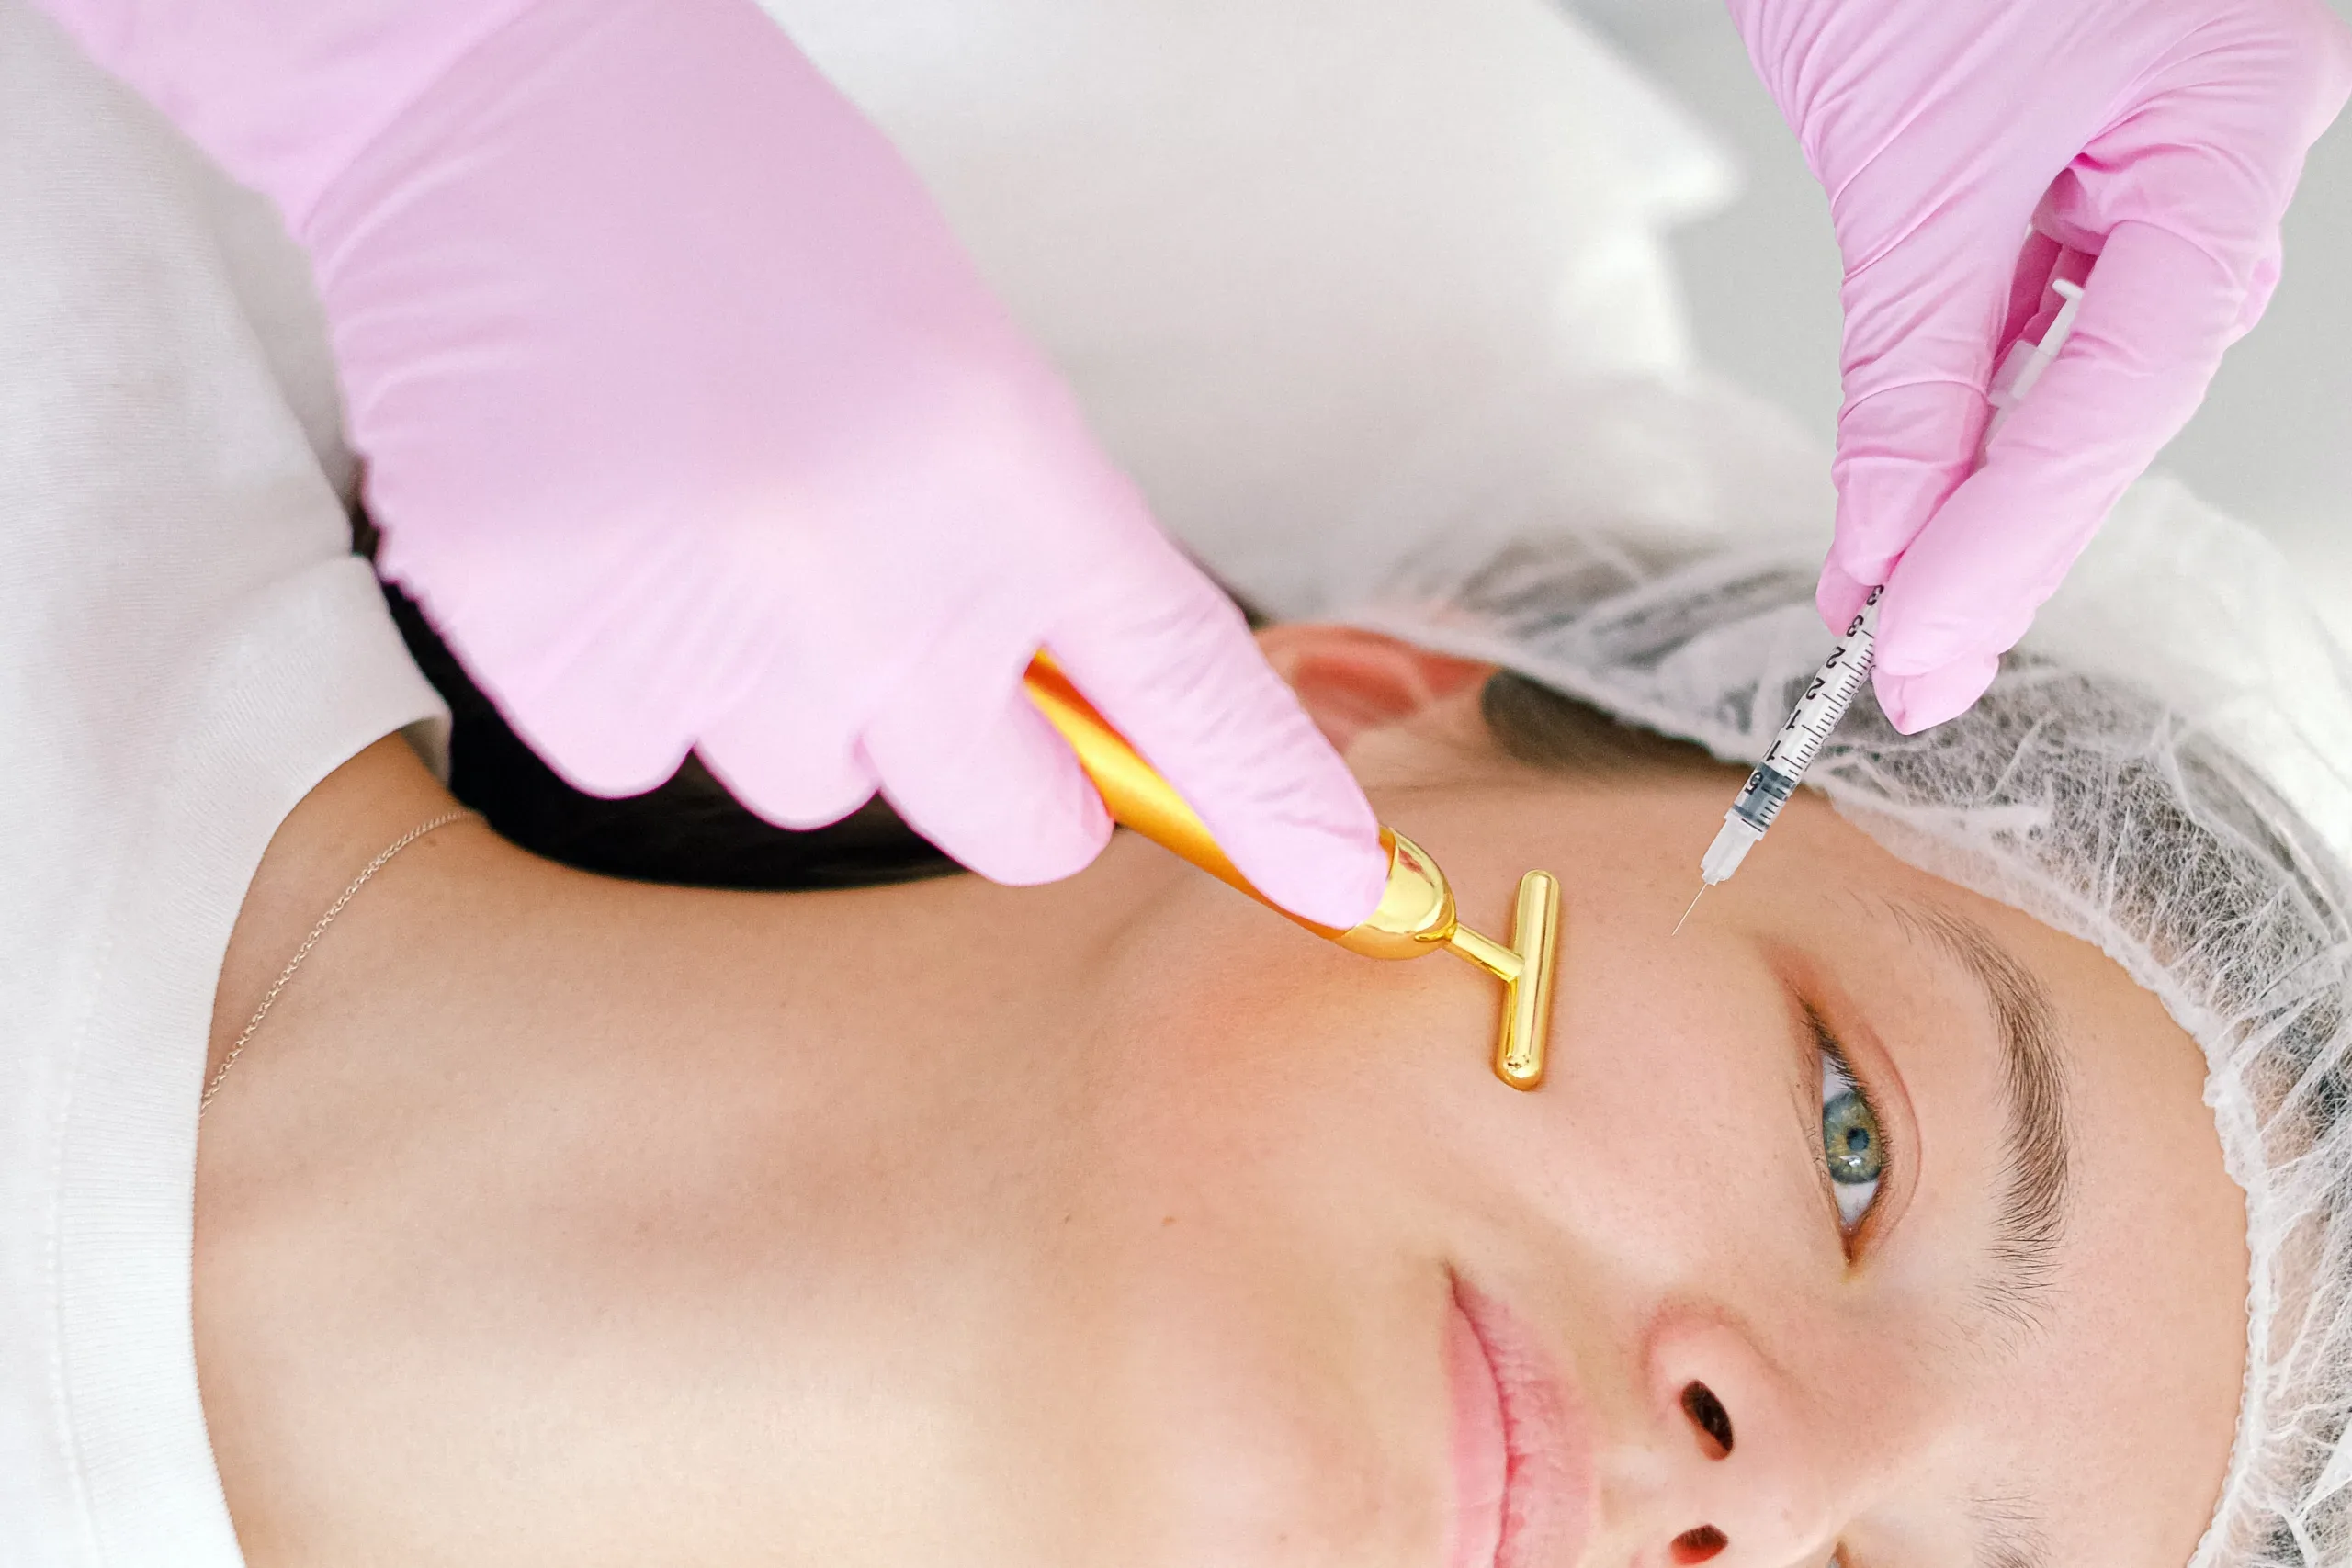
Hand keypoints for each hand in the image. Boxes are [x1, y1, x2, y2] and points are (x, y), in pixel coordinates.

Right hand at [38, 0, 1387, 922]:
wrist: (496, 114)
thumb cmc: (746, 205)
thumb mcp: (959, 361)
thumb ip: (1038, 548)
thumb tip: (1100, 718)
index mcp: (1001, 469)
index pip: (1184, 693)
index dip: (1271, 806)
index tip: (1343, 887)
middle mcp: (870, 575)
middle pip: (1009, 821)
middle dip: (998, 766)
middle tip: (930, 651)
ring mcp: (707, 633)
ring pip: (813, 785)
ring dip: (793, 700)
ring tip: (719, 525)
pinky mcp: (552, 659)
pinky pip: (645, 761)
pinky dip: (641, 686)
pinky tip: (618, 548)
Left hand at [1727, 0, 2351, 731]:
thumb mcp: (1916, 157)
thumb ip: (1911, 357)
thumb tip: (1887, 537)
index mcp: (2228, 130)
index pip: (2117, 394)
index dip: (2011, 542)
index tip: (1913, 656)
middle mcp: (2217, 162)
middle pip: (2110, 400)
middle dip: (1999, 543)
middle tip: (1901, 677)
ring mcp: (2161, 166)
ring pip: (2076, 370)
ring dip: (1982, 487)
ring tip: (1895, 606)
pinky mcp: (2098, 166)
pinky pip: (2045, 314)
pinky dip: (1970, 403)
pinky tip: (1919, 489)